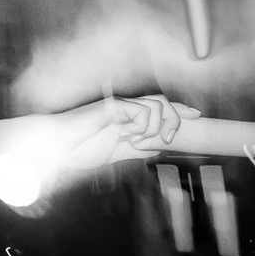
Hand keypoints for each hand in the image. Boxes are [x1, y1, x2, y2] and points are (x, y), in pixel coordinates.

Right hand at [56, 95, 198, 169]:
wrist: (58, 149)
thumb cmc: (79, 150)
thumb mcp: (115, 153)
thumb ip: (136, 149)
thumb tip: (158, 147)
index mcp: (128, 119)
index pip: (159, 109)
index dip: (179, 111)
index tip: (196, 117)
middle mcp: (126, 109)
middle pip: (163, 102)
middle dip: (177, 116)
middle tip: (172, 139)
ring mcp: (120, 106)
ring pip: (157, 104)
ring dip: (157, 127)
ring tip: (141, 142)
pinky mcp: (114, 106)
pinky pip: (142, 110)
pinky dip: (144, 126)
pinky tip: (130, 138)